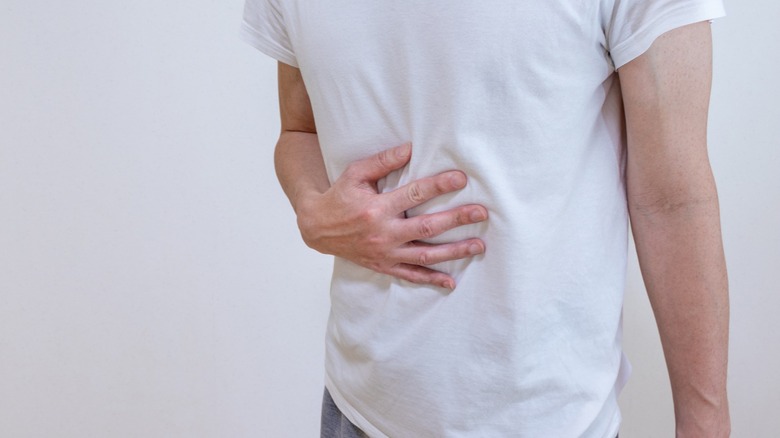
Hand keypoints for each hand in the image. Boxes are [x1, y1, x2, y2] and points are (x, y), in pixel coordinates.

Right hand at [295, 142, 487, 289]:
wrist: (317, 228)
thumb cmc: (339, 196)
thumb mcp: (356, 173)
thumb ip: (383, 161)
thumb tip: (410, 148)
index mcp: (377, 208)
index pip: (415, 194)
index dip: (439, 185)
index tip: (462, 178)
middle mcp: (383, 233)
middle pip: (427, 226)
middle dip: (457, 219)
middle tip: (481, 213)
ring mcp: (385, 252)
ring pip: (425, 254)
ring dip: (454, 251)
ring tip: (478, 246)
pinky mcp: (383, 265)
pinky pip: (411, 275)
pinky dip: (431, 279)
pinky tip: (451, 281)